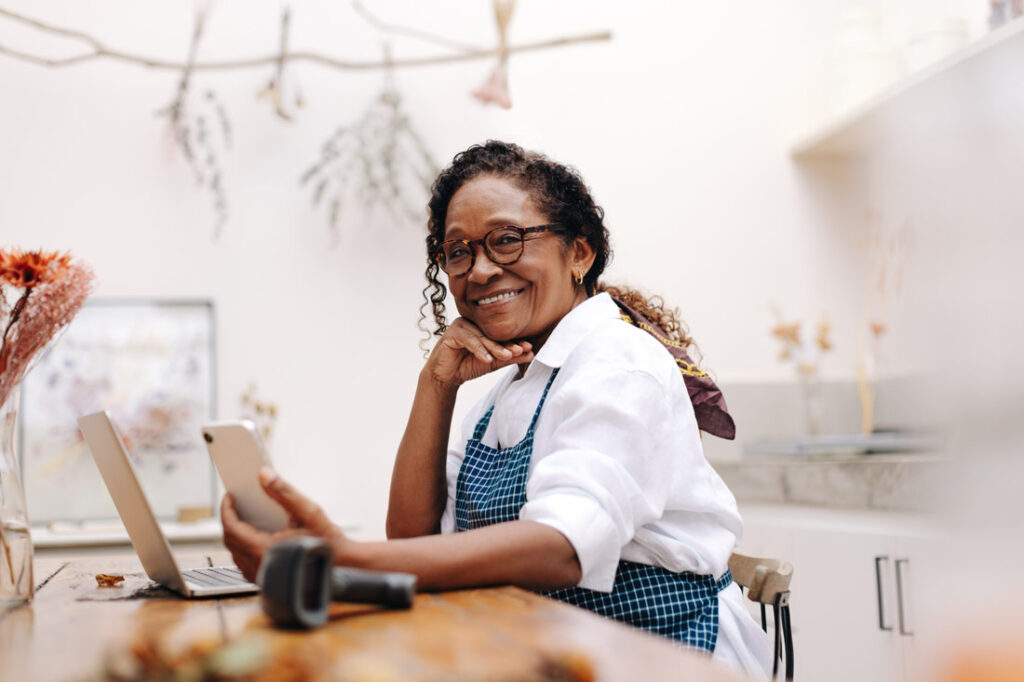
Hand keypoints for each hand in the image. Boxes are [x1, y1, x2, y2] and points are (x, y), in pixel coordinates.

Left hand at [220, 467, 348, 581]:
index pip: (231, 527)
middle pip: (230, 540)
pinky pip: (245, 563)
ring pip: (236, 553)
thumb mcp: (307, 511)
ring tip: (246, 516)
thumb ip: (283, 491)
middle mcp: (258, 566)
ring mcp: (261, 576)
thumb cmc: (328, 542)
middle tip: (237, 503)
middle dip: (231, 519)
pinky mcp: (267, 581)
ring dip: (237, 534)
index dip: (226, 509)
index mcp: (263, 550)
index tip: (230, 495)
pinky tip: (257, 534)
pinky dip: (246, 547)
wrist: (344, 567)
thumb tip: (264, 473)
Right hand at [426, 318, 533, 388]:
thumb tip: (531, 354)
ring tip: (506, 356)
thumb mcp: (492, 363)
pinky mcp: (451, 333)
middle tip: (520, 350)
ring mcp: (461, 326)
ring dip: (494, 347)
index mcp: (482, 327)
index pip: (500, 334)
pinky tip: (487, 359)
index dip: (514, 341)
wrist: (446, 377)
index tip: (528, 348)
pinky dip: (479, 350)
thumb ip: (509, 358)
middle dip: (507, 344)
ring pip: (481, 337)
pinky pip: (468, 340)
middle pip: (492, 334)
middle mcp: (472, 323)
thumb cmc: (468, 367)